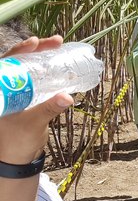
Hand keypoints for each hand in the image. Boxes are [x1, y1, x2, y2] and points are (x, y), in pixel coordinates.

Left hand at [0, 36, 73, 163]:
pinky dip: (47, 71)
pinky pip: (37, 80)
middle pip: (19, 61)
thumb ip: (48, 109)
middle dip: (36, 49)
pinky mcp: (27, 99)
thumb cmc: (16, 142)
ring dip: (43, 57)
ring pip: (28, 68)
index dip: (20, 51)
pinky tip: (59, 63)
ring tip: (58, 45)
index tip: (35, 42)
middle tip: (55, 41)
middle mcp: (5, 88)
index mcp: (0, 92)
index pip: (6, 64)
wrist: (18, 159)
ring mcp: (16, 93)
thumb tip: (67, 97)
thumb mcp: (32, 124)